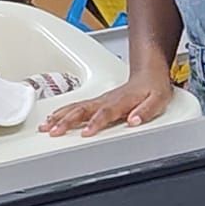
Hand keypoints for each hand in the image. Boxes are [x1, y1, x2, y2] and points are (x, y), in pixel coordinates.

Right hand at [41, 73, 172, 137]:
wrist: (148, 73)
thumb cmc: (153, 88)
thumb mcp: (158, 100)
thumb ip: (146, 111)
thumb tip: (134, 121)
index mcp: (121, 102)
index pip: (106, 113)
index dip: (95, 123)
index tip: (85, 132)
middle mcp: (107, 100)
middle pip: (84, 110)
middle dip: (67, 121)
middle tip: (54, 132)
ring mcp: (99, 100)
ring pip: (76, 107)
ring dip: (60, 117)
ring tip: (46, 127)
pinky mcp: (96, 101)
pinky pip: (76, 106)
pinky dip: (62, 112)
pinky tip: (52, 119)